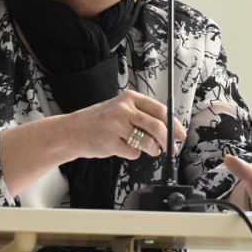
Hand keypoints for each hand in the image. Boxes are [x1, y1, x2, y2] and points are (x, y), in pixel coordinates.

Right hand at [63, 90, 186, 160]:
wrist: (71, 132)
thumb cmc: (99, 122)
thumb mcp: (120, 110)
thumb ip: (142, 116)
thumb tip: (170, 131)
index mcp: (129, 98)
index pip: (160, 110)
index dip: (174, 124)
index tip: (181, 134)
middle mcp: (123, 108)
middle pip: (157, 126)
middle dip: (168, 140)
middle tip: (172, 148)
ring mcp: (116, 125)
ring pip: (147, 140)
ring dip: (152, 149)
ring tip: (150, 150)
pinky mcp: (110, 141)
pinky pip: (133, 152)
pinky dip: (132, 154)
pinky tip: (122, 148)